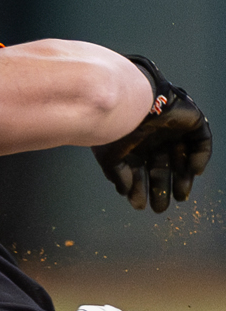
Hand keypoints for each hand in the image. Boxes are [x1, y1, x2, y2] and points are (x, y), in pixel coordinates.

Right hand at [92, 56, 211, 212]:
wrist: (131, 103)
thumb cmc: (116, 128)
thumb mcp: (110, 157)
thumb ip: (118, 175)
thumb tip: (124, 192)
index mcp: (134, 142)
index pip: (140, 169)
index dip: (140, 188)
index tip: (140, 206)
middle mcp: (154, 137)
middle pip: (162, 167)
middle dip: (161, 187)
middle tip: (161, 207)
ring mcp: (174, 129)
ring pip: (181, 158)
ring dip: (182, 178)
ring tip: (180, 196)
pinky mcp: (191, 120)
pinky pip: (201, 142)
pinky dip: (199, 158)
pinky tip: (193, 173)